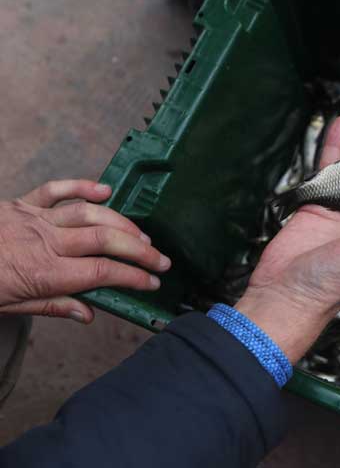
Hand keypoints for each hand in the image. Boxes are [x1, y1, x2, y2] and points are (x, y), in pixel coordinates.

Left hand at [0, 180, 170, 322]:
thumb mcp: (11, 306)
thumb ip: (54, 307)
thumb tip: (89, 315)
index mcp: (43, 273)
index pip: (102, 272)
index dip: (133, 276)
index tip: (152, 283)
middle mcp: (44, 242)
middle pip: (105, 240)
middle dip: (140, 250)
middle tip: (161, 260)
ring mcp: (34, 218)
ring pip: (89, 214)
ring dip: (122, 223)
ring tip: (143, 235)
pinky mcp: (22, 203)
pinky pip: (57, 189)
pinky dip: (82, 187)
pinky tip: (105, 191)